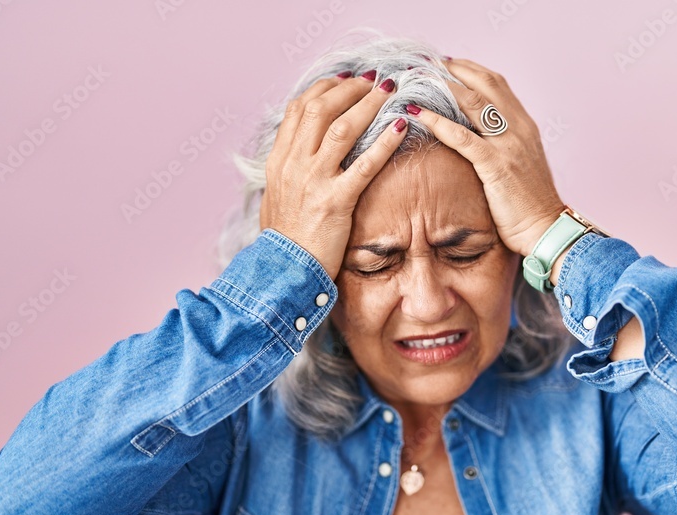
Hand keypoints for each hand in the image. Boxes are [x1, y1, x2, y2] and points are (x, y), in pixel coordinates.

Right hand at [259, 71, 408, 280]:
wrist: (281, 272)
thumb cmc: (284, 240)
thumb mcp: (275, 199)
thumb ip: (289, 174)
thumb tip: (300, 158)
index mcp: (279, 161)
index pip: (298, 110)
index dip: (323, 89)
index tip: (344, 81)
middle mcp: (294, 164)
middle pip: (320, 108)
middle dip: (348, 88)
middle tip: (373, 81)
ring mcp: (313, 181)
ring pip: (342, 127)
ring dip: (368, 104)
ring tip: (389, 91)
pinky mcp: (335, 201)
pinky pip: (364, 164)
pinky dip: (384, 142)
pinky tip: (401, 128)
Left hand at [406, 59, 565, 256]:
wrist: (546, 228)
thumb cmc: (530, 204)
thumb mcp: (521, 164)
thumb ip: (504, 145)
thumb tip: (478, 136)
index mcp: (525, 125)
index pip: (496, 83)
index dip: (468, 69)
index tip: (444, 64)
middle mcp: (519, 128)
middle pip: (484, 83)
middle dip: (452, 70)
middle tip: (424, 64)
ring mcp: (509, 145)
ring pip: (472, 102)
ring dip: (441, 87)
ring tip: (415, 81)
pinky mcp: (496, 165)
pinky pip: (462, 137)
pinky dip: (437, 121)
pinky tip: (418, 114)